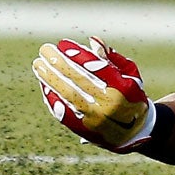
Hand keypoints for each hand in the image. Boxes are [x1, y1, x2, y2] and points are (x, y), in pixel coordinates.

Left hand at [33, 37, 157, 153]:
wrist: (135, 134)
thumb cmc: (131, 96)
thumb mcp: (130, 74)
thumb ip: (112, 58)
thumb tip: (92, 40)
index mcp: (122, 88)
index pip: (95, 68)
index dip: (77, 54)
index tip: (62, 43)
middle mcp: (107, 105)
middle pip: (77, 82)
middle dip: (58, 64)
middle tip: (44, 50)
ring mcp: (94, 120)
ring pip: (68, 97)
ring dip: (50, 80)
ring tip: (38, 65)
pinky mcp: (84, 130)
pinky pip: (64, 113)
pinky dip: (53, 99)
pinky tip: (44, 86)